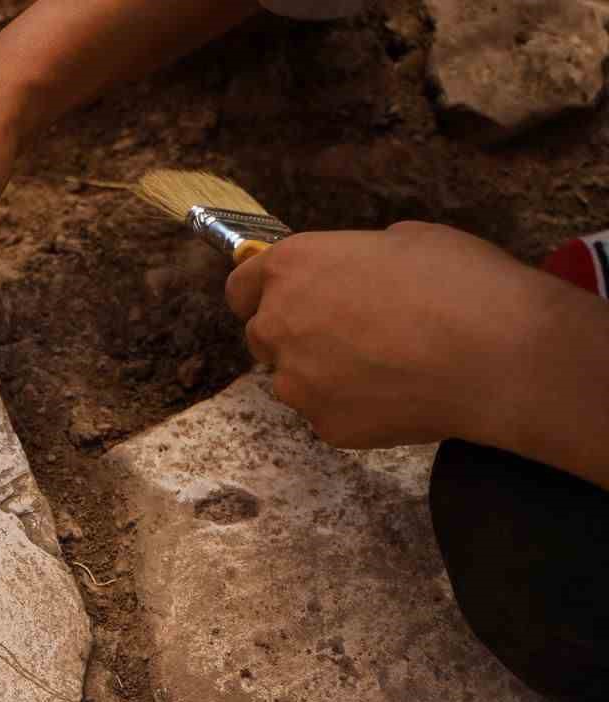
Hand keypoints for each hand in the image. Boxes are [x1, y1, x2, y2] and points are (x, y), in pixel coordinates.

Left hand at [224, 222, 572, 450]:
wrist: (497, 356)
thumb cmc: (460, 283)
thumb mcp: (405, 240)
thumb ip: (354, 259)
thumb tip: (352, 274)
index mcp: (293, 267)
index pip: (240, 287)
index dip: (260, 293)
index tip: (279, 298)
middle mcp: (279, 324)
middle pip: (262, 335)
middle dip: (294, 334)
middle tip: (348, 333)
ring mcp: (296, 381)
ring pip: (293, 379)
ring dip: (322, 372)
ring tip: (383, 365)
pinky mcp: (323, 424)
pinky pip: (327, 413)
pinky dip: (352, 406)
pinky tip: (396, 393)